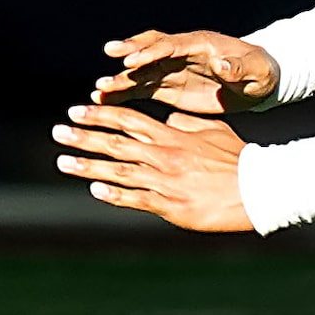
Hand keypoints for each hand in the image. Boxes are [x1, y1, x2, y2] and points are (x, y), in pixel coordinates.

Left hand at [54, 103, 249, 230]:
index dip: (103, 114)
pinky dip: (114, 194)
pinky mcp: (169, 205)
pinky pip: (135, 199)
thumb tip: (166, 118)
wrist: (256, 188)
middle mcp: (164, 156)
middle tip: (58, 130)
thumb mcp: (214, 131)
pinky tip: (94, 190)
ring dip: (87, 166)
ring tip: (62, 161)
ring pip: (118, 171)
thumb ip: (187, 124)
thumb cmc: (238, 158)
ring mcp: (164, 181)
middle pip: (116, 143)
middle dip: (85, 136)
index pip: (130, 120)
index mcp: (174, 135)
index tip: (80, 108)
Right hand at [91, 29, 279, 112]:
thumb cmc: (260, 73)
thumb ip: (238, 67)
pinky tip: (103, 101)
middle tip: (110, 54)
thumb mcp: (255, 70)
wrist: (257, 83)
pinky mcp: (169, 87)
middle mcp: (183, 53)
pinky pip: (141, 88)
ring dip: (121, 79)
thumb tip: (221, 62)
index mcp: (202, 45)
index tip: (132, 59)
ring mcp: (173, 69)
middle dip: (131, 51)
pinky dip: (123, 93)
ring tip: (99, 90)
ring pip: (141, 71)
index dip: (153, 51)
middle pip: (152, 48)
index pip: (173, 45)